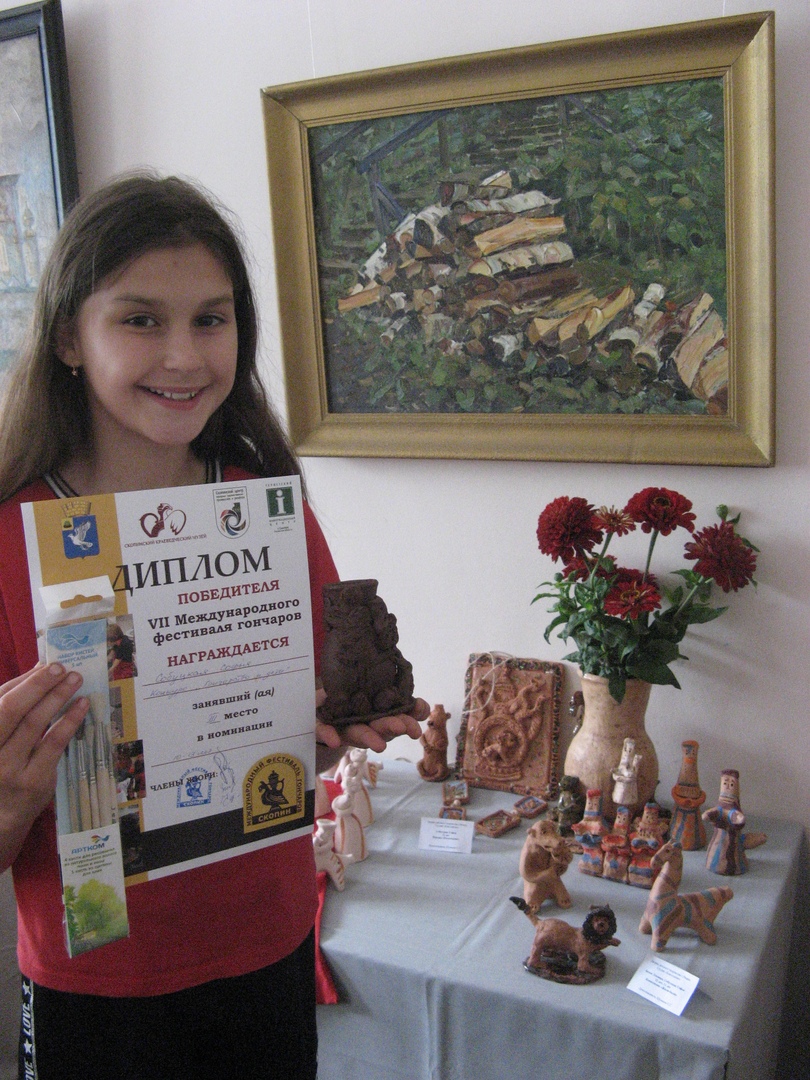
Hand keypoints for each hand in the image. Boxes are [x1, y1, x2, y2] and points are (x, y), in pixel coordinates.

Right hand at [0, 664, 88, 869]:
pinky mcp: (32, 781)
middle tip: (61, 667)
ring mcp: (7, 768)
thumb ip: (10, 708)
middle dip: (38, 685)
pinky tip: (81, 706)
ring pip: (33, 724)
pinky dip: (69, 721)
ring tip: (75, 680)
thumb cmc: (0, 769)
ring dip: (57, 697)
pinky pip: (53, 744)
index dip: (24, 681)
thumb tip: (35, 673)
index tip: (47, 664)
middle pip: (11, 709)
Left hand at [315, 692, 428, 754]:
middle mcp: (365, 722)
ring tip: (379, 745)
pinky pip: (325, 731)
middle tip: (407, 728)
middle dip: (394, 727)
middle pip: (382, 726)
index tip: (423, 711)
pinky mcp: (323, 728)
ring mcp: (345, 728)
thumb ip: (395, 694)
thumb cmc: (352, 696)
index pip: (399, 712)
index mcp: (379, 711)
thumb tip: (422, 706)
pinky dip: (330, 735)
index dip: (413, 712)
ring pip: (359, 733)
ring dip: (369, 739)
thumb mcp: (371, 688)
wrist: (321, 707)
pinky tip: (334, 740)